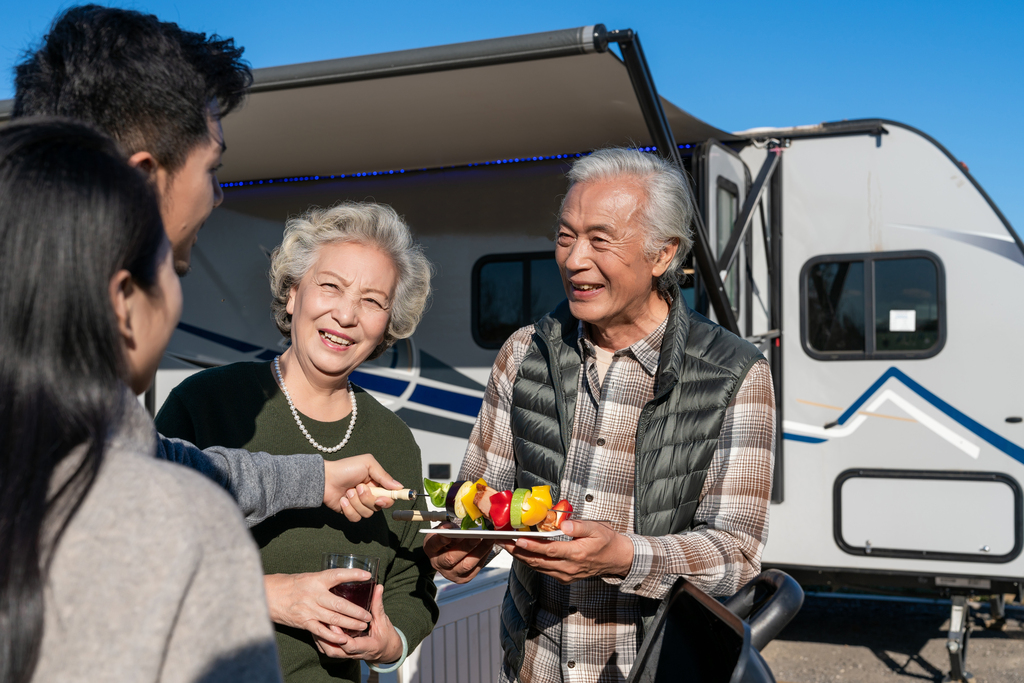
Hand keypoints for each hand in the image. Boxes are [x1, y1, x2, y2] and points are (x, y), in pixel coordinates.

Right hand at [264, 569, 371, 643]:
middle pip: (339, 604)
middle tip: (369, 615)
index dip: (353, 574)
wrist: (270, 595)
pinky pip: (321, 631)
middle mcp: (313, 594)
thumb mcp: (308, 577)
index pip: (337, 575)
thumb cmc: (291, 584)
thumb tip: (343, 580)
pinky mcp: (304, 622)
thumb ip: (324, 581)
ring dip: (350, 624)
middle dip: (356, 611)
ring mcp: (309, 609)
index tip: (368, 575)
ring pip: (333, 619)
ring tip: (362, 626)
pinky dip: (333, 636)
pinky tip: (344, 638)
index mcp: (316, 580)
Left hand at [312, 584, 403, 663]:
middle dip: (326, 637)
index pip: (351, 646)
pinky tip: (317, 629)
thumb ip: (378, 605)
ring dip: (322, 639)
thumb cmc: (385, 635)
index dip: (340, 636)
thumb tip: (378, 587)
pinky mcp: (343, 652)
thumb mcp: (383, 621)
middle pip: (336, 651)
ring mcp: (348, 655)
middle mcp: (356, 654)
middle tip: (321, 621)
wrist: (386, 650)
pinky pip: (329, 650)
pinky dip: (322, 641)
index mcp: (368, 646)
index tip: (334, 623)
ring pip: (330, 651)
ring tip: (317, 623)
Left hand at [323, 453, 401, 521]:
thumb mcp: (367, 464)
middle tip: (359, 488)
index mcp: (376, 484)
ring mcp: (360, 504)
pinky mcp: (350, 512)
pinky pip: (356, 518)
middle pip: (379, 506)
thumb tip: (399, 486)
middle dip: (368, 498)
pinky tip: (342, 500)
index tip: (382, 498)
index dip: (389, 499)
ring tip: (348, 491)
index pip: (390, 496)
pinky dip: (348, 509)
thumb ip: (384, 475)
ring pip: (367, 513)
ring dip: (356, 502)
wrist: (325, 478)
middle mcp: (370, 495)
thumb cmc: (346, 468)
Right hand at [423, 522, 495, 583]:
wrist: (447, 555)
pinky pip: (475, 569)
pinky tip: (489, 547)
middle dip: (466, 546)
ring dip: (480, 551)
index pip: (434, 544)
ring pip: (466, 565)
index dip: (440, 540)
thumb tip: (453, 528)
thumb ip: (448, 528)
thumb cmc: (446, 539)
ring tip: (489, 540)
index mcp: (430, 549)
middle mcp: (438, 564)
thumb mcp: (443, 530)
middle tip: (478, 536)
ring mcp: (450, 574)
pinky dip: (483, 556)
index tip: (448, 534)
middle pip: (451, 558)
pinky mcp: (463, 579)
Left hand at [502, 520, 633, 583]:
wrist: (616, 559)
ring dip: (521, 557)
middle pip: (538, 561)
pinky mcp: (564, 577)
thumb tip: (563, 524)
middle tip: (503, 542)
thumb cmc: (606, 541)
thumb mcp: (597, 528)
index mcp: (577, 554)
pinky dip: (531, 562)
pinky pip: (543, 570)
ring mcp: (566, 575)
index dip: (532, 546)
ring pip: (538, 567)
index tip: (517, 539)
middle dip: (518, 551)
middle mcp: (569, 568)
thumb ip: (579, 526)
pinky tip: (522, 553)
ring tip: (507, 546)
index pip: (549, 551)